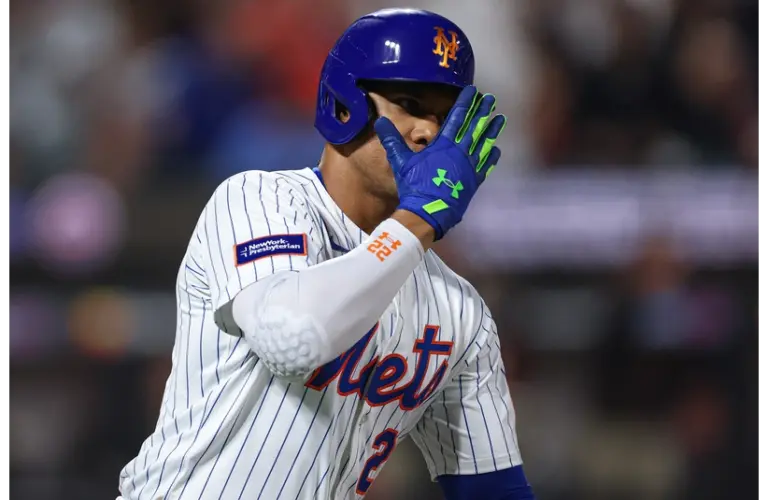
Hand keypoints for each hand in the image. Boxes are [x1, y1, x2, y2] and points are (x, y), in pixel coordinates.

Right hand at [374, 86, 505, 239]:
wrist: (427, 212)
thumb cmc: (413, 186)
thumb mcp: (400, 161)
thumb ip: (392, 140)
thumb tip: (380, 122)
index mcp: (443, 145)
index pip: (457, 117)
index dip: (466, 103)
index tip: (474, 91)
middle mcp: (459, 152)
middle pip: (474, 127)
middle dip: (482, 111)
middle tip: (491, 99)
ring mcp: (469, 167)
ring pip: (483, 144)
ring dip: (491, 130)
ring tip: (500, 118)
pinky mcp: (473, 181)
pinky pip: (485, 166)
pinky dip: (491, 157)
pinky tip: (496, 149)